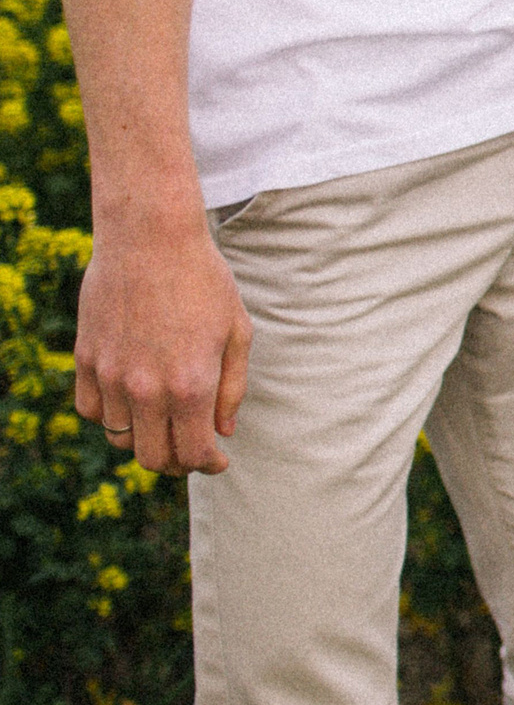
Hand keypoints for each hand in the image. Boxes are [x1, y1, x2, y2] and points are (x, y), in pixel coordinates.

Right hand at [75, 215, 251, 475]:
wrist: (151, 239)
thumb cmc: (205, 282)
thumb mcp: (237, 332)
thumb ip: (232, 388)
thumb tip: (222, 431)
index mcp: (191, 385)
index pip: (192, 454)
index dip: (208, 465)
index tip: (216, 460)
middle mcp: (146, 388)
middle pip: (152, 458)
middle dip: (176, 462)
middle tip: (191, 448)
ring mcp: (111, 375)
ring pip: (119, 437)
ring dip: (143, 438)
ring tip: (164, 421)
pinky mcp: (85, 358)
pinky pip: (91, 410)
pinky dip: (111, 416)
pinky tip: (132, 402)